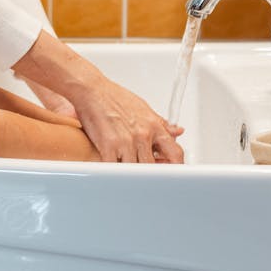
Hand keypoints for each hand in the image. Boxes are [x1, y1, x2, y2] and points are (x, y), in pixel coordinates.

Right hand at [12, 31, 183, 163]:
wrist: (92, 90)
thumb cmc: (115, 98)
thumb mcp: (143, 108)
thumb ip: (161, 123)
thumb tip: (178, 131)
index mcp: (154, 126)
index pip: (175, 152)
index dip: (176, 167)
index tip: (173, 175)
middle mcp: (143, 134)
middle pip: (155, 167)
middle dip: (152, 175)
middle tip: (148, 180)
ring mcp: (126, 141)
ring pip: (136, 171)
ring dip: (132, 175)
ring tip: (129, 178)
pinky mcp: (108, 146)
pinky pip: (115, 169)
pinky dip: (114, 174)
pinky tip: (113, 174)